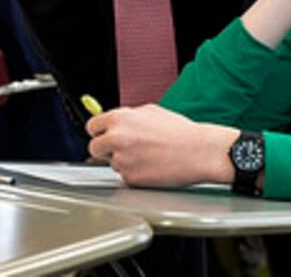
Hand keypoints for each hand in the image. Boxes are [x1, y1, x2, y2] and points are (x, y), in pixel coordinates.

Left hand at [86, 105, 236, 187]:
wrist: (198, 152)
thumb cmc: (179, 132)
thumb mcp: (150, 112)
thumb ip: (127, 117)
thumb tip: (112, 122)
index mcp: (120, 119)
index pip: (92, 126)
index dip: (99, 131)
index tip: (103, 135)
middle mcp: (117, 138)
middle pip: (94, 148)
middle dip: (105, 149)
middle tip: (121, 149)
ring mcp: (122, 160)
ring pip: (111, 163)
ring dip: (123, 161)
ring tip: (146, 156)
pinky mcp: (130, 178)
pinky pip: (124, 176)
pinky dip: (134, 173)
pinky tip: (150, 166)